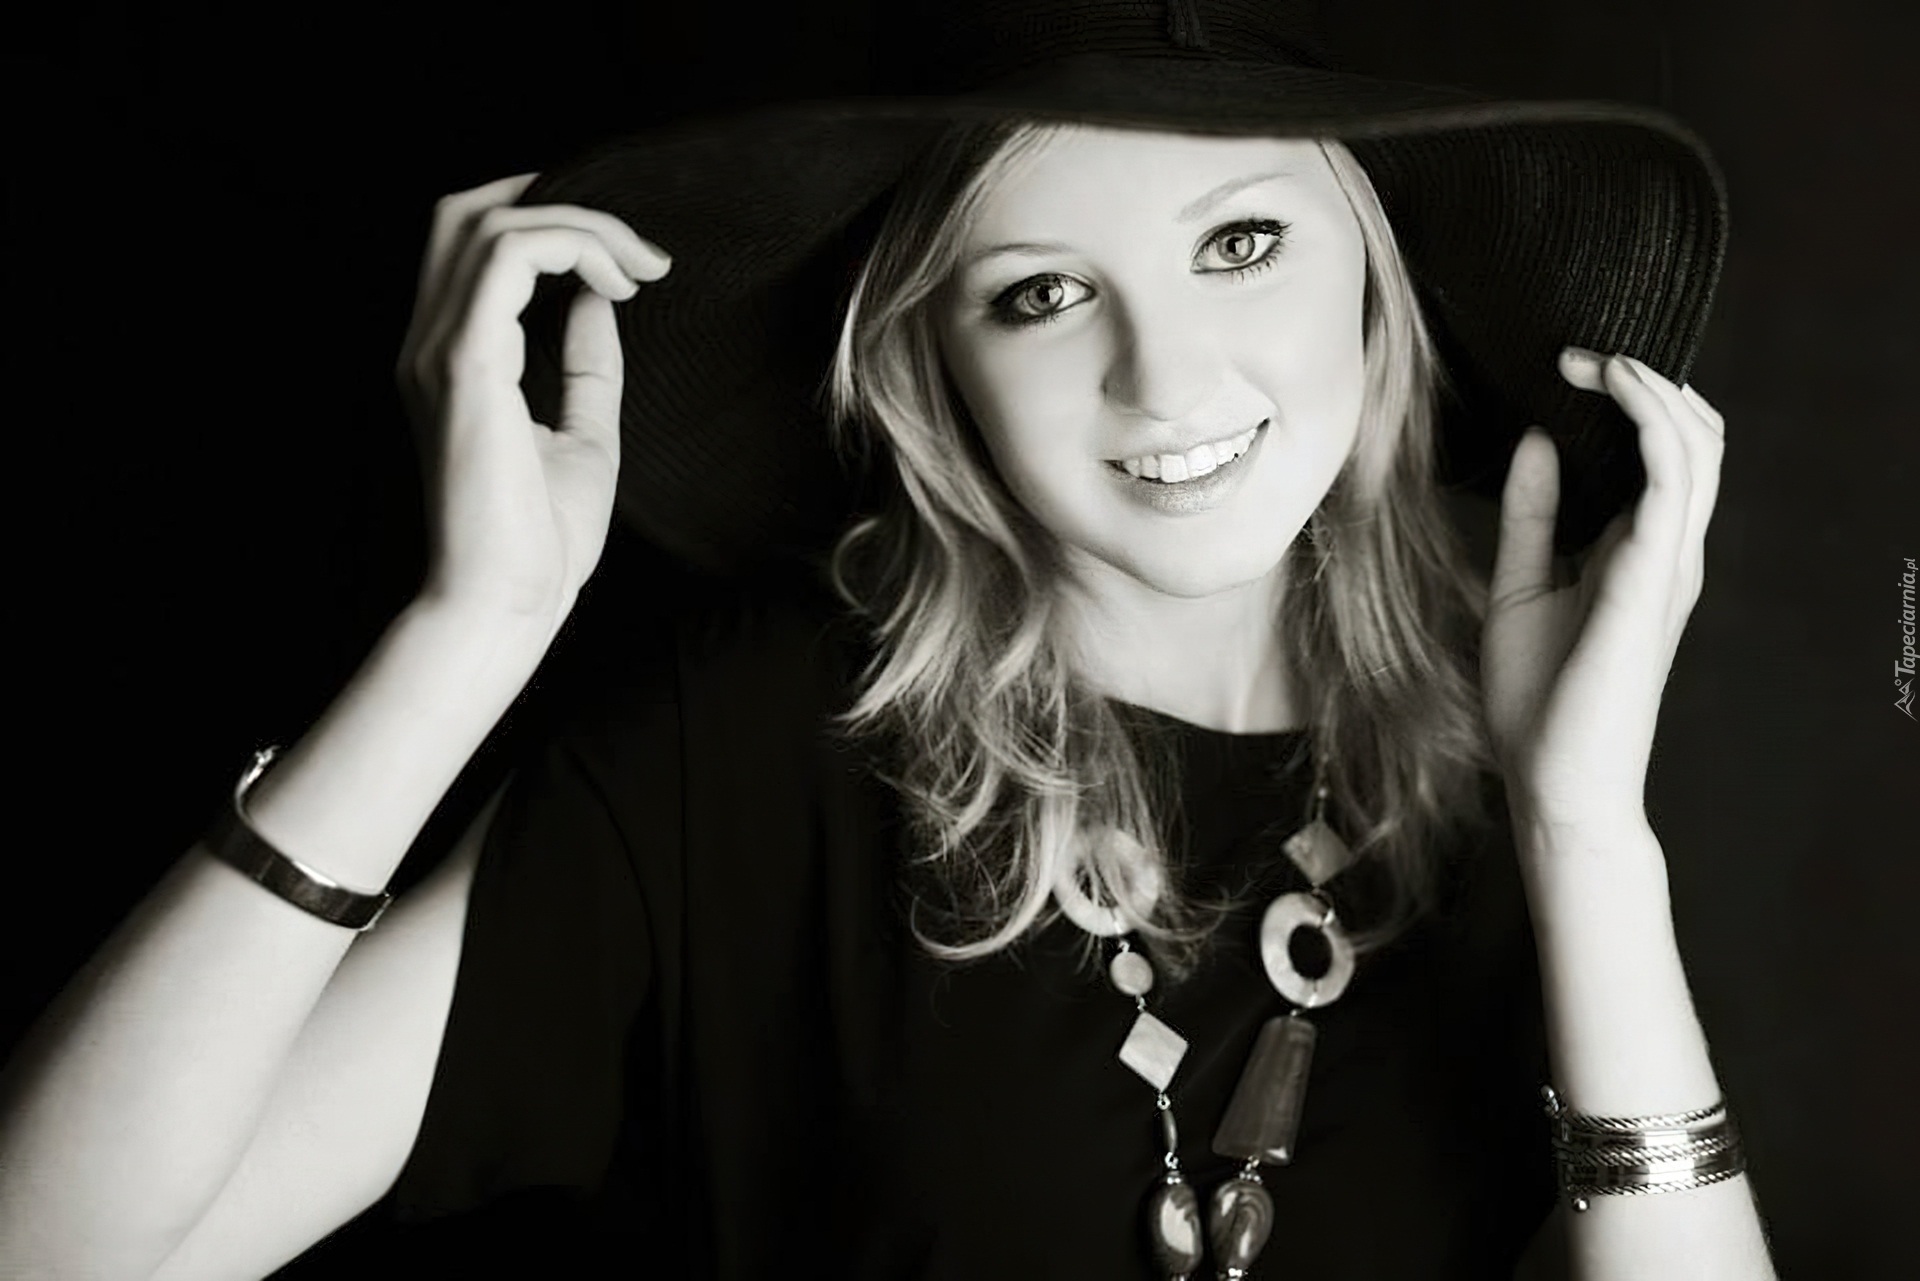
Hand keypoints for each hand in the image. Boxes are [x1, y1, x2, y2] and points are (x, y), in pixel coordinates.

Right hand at [396, 174, 670, 630]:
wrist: (506, 604)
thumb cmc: (539, 542)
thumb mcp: (582, 435)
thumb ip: (586, 366)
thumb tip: (602, 301)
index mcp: (451, 359)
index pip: (473, 244)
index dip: (545, 219)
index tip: (625, 257)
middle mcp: (429, 345)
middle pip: (465, 212)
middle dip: (557, 201)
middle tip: (637, 249)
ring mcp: (438, 351)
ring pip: (491, 223)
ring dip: (580, 227)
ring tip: (641, 270)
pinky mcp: (464, 365)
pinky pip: (509, 258)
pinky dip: (570, 248)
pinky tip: (618, 286)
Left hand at [1482, 348, 1726, 838]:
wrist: (1553, 782)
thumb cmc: (1538, 700)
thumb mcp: (1518, 584)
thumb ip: (1533, 515)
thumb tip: (1538, 437)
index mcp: (1638, 552)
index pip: (1660, 453)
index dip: (1626, 398)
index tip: (1562, 366)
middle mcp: (1666, 550)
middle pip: (1693, 437)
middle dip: (1643, 380)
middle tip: (1576, 353)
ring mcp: (1669, 561)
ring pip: (1695, 443)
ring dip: (1646, 387)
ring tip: (1590, 358)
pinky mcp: (1656, 575)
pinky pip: (1674, 476)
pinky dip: (1648, 419)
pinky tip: (1609, 387)